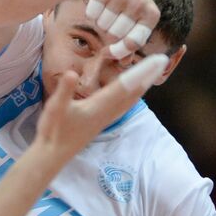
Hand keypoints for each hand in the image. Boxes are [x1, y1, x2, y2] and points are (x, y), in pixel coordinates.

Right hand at [35, 53, 168, 157]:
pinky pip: (123, 106)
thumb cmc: (52, 131)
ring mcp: (105, 119)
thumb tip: (71, 73)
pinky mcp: (101, 122)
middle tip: (163, 61)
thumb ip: (64, 91)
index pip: (124, 85)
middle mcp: (106, 112)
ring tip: (153, 75)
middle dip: (148, 76)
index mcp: (98, 106)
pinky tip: (133, 96)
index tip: (158, 60)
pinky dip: (132, 97)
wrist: (53, 155)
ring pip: (130, 100)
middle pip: (132, 92)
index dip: (141, 71)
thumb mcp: (54, 108)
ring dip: (142, 87)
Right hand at [85, 0, 160, 57]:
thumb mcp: (135, 18)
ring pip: (102, 24)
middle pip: (115, 35)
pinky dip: (91, 10)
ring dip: (99, 20)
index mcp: (151, 14)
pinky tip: (98, 0)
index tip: (108, 52)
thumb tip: (125, 64)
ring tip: (106, 7)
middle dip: (108, 31)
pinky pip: (92, 13)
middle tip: (110, 18)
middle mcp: (139, 4)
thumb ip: (131, 41)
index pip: (134, 42)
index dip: (119, 51)